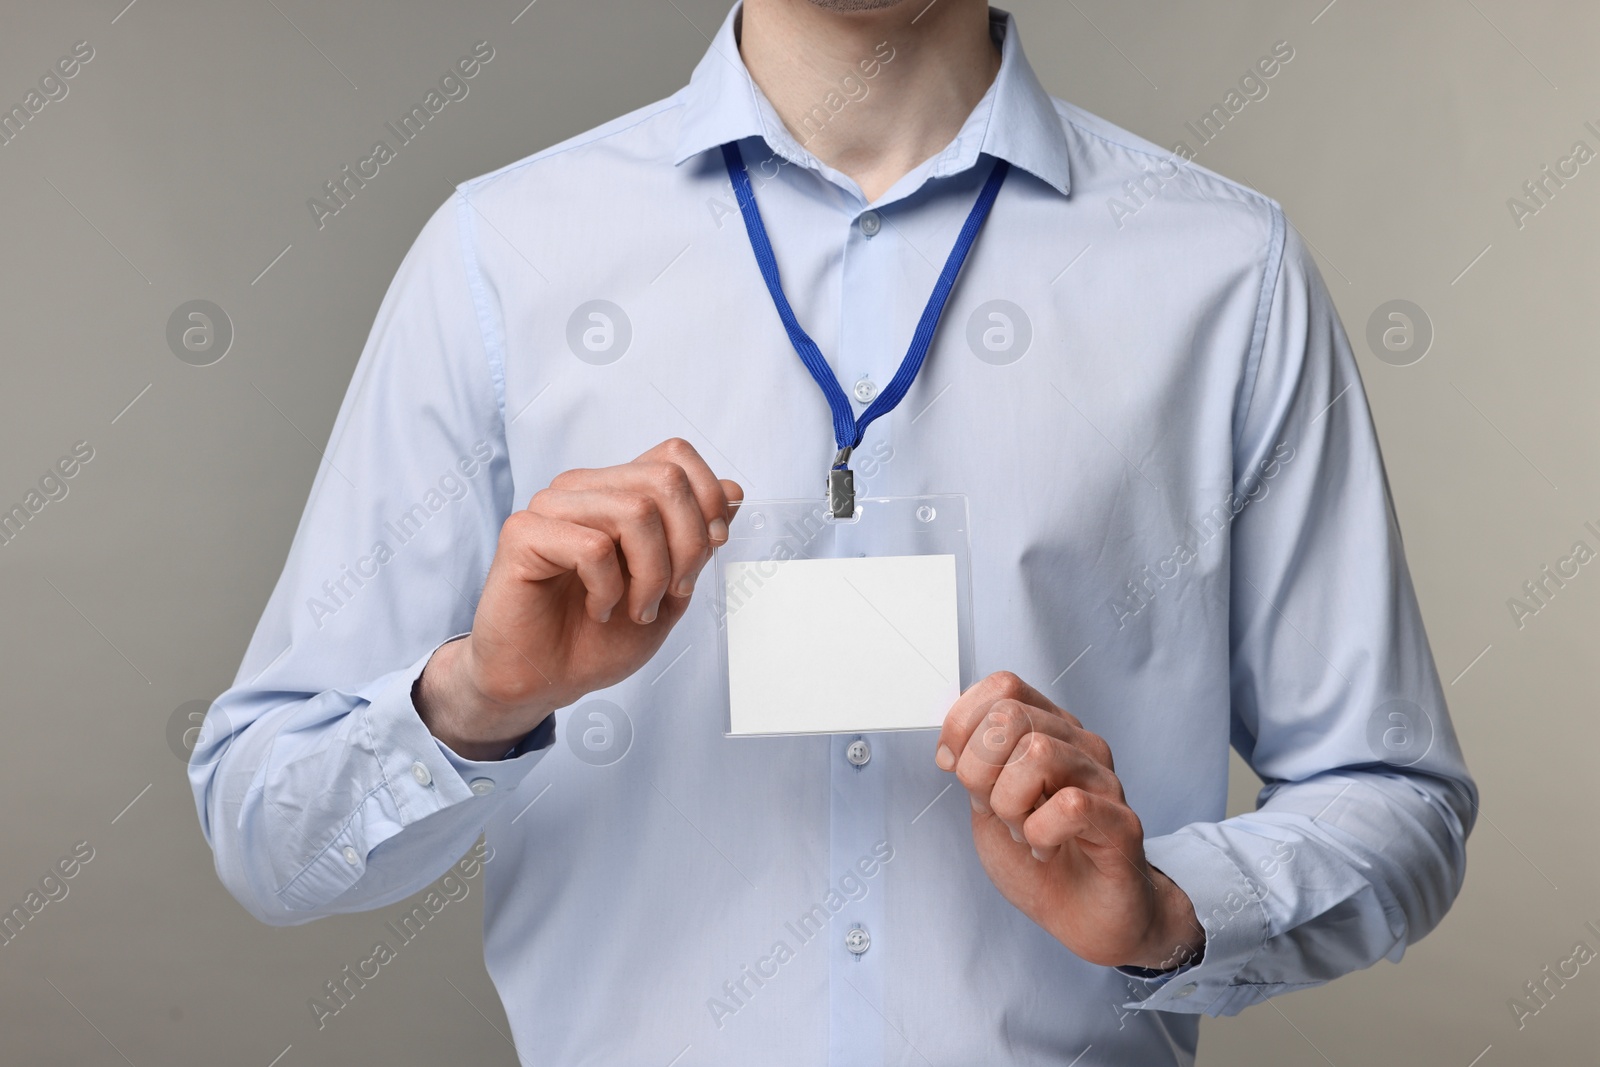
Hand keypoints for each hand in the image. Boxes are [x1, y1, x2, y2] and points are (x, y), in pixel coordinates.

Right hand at [417, 438, 741, 759]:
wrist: (546, 680)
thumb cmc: (598, 637)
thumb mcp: (671, 587)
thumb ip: (699, 539)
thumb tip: (733, 491)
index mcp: (616, 491)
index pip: (674, 455)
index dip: (706, 498)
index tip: (710, 550)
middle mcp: (584, 489)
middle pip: (665, 481)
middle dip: (688, 546)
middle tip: (671, 594)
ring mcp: (551, 506)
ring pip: (635, 511)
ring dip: (651, 574)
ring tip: (636, 608)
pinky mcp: (523, 533)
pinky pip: (593, 547)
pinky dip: (610, 589)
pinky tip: (599, 608)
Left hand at [935, 672, 1203, 969]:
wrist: (1086, 917)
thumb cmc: (1039, 858)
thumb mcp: (988, 805)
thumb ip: (974, 767)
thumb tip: (953, 745)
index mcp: (1047, 730)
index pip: (1004, 686)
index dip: (963, 723)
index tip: (953, 766)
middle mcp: (1079, 745)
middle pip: (1011, 716)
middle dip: (980, 769)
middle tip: (995, 809)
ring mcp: (1104, 780)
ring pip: (1038, 753)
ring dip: (1010, 803)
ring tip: (1021, 830)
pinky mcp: (1122, 822)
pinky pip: (1071, 805)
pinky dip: (1040, 832)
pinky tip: (1044, 848)